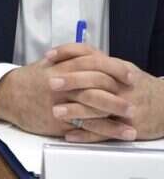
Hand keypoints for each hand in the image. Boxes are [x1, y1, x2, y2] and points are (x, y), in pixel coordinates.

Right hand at [0, 46, 131, 136]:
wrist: (6, 95)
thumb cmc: (30, 79)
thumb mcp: (49, 63)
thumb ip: (71, 57)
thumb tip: (97, 55)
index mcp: (60, 67)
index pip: (93, 64)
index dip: (114, 69)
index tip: (129, 75)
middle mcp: (60, 85)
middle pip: (95, 86)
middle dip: (117, 93)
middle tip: (132, 99)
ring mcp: (58, 104)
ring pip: (92, 108)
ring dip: (114, 113)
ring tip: (130, 118)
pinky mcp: (56, 122)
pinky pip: (83, 127)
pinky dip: (103, 130)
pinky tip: (116, 132)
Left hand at [48, 44, 163, 141]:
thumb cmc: (138, 84)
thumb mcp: (121, 66)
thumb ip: (97, 60)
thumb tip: (68, 53)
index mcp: (117, 69)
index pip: (92, 56)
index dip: (69, 53)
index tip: (48, 57)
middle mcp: (122, 87)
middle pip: (95, 80)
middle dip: (71, 81)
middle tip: (49, 83)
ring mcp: (125, 107)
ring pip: (99, 108)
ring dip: (75, 110)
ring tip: (56, 111)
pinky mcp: (128, 127)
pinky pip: (105, 132)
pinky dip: (86, 134)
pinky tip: (69, 134)